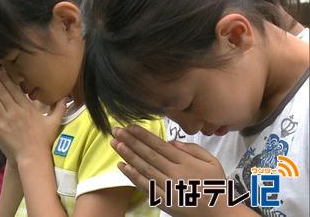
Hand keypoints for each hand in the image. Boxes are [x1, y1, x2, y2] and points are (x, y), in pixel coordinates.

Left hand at [0, 67, 66, 164]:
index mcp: (27, 107)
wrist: (34, 157)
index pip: (14, 88)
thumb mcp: (54, 122)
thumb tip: (66, 97)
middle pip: (2, 91)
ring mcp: (5, 120)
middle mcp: (15, 111)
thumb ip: (59, 108)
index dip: (6, 77)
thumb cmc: (44, 141)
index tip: (0, 68)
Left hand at [110, 125, 234, 216]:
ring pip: (144, 168)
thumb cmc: (214, 184)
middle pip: (148, 154)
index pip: (160, 145)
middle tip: (116, 130)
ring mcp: (168, 187)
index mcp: (186, 161)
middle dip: (130, 141)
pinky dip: (133, 176)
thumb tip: (171, 141)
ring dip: (128, 155)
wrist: (219, 213)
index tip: (130, 126)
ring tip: (115, 144)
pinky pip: (146, 186)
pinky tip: (122, 166)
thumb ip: (192, 148)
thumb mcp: (211, 161)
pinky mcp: (164, 200)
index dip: (143, 135)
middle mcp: (175, 173)